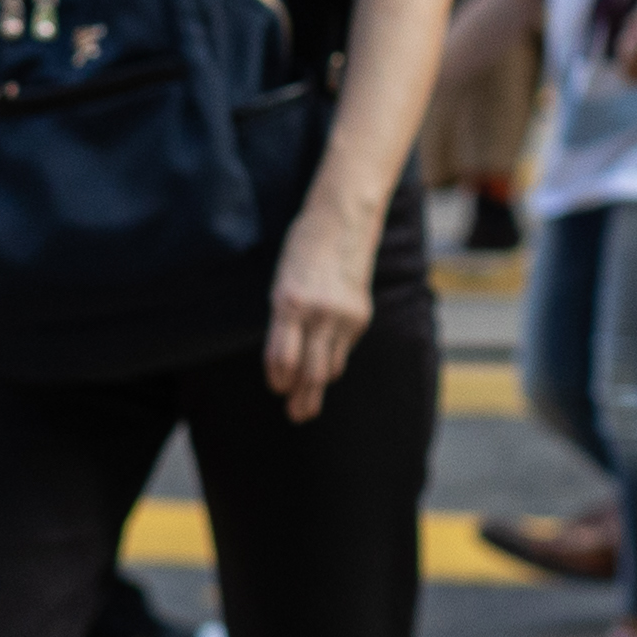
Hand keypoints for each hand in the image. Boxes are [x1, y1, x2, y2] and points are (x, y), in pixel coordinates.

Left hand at [261, 192, 384, 420]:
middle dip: (303, 398)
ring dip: (318, 386)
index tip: (276, 387)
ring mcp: (344, 316)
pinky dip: (332, 360)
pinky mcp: (361, 316)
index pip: (283, 359)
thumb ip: (283, 321)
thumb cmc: (303, 249)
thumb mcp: (282, 282)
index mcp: (290, 302)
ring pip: (331, 367)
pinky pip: (344, 349)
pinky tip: (325, 367)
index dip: (278, 379)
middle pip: (311, 373)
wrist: (343, 221)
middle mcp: (319, 312)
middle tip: (296, 416)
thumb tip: (284, 362)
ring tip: (309, 405)